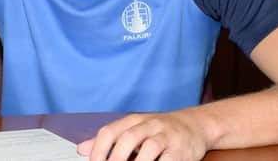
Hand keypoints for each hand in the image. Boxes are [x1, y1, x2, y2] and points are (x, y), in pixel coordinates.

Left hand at [77, 110, 208, 160]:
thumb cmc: (160, 130)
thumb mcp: (134, 129)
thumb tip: (82, 149)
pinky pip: (168, 160)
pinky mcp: (180, 150)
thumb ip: (110, 139)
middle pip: (127, 139)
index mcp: (133, 120)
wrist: (195, 125)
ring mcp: (166, 136)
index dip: (98, 151)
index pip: (109, 131)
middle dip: (115, 159)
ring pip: (149, 149)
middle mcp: (149, 125)